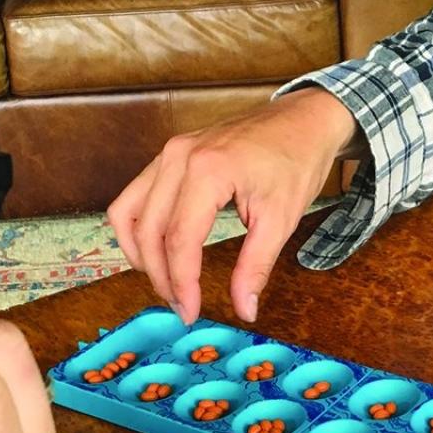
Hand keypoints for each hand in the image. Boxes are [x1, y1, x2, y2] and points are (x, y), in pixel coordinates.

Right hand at [107, 88, 359, 323]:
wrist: (303, 120)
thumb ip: (256, 266)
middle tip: (181, 306)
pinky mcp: (170, 153)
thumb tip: (245, 309)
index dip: (181, 283)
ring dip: (141, 254)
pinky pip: (135, 195)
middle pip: (150, 231)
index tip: (190, 312)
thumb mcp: (281, 219)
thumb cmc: (296, 162)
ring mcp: (170, 151)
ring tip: (166, 283)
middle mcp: (179, 157)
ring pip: (129, 213)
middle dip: (161, 276)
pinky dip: (137, 228)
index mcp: (208, 171)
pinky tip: (155, 252)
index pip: (179, 240)